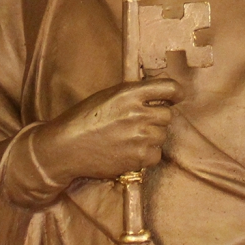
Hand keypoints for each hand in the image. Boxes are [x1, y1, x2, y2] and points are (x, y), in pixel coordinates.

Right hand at [28, 78, 183, 184]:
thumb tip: (156, 95)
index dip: (176, 92)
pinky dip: (147, 154)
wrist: (67, 147)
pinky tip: (130, 151)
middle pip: (167, 115)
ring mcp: (140, 136)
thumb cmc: (84, 119)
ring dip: (152, 137)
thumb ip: (132, 94)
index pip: (168, 87)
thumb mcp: (107, 96)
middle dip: (157, 118)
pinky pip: (156, 154)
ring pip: (162, 135)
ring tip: (130, 138)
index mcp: (129, 93)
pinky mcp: (138, 157)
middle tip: (141, 123)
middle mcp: (138, 113)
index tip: (176, 97)